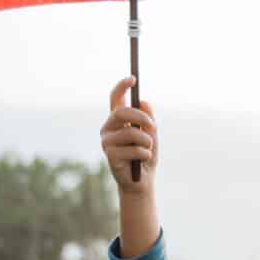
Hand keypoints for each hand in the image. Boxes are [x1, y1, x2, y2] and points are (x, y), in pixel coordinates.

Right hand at [101, 76, 157, 194]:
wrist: (142, 180)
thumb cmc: (145, 154)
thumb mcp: (151, 133)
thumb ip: (148, 117)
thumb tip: (144, 103)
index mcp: (117, 119)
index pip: (115, 98)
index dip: (121, 86)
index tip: (133, 79)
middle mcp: (109, 128)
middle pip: (121, 112)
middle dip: (141, 117)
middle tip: (153, 125)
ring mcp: (107, 141)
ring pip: (131, 133)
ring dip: (147, 142)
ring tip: (147, 150)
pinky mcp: (110, 155)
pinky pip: (134, 149)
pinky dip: (145, 155)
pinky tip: (142, 161)